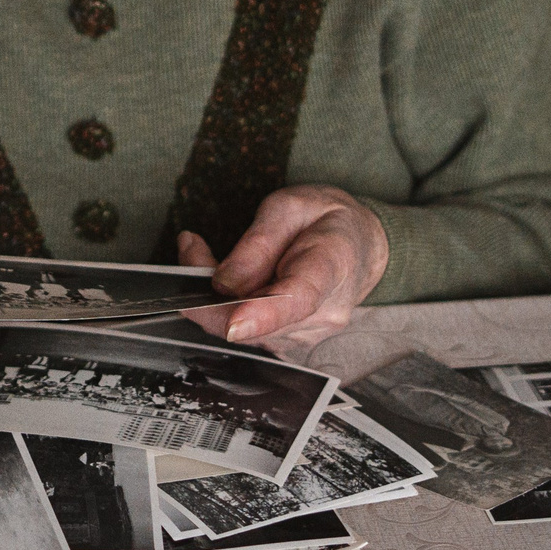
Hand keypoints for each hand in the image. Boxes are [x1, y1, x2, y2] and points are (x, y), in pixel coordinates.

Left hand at [177, 185, 388, 354]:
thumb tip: (222, 283)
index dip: (262, 315)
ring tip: (203, 254)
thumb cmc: (326, 221)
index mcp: (331, 266)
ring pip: (243, 331)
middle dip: (208, 291)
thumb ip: (257, 243)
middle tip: (190, 247)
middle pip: (256, 323)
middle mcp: (324, 312)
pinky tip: (224, 279)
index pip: (298, 299)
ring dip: (212, 299)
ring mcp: (309, 334)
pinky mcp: (290, 342)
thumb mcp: (290, 207)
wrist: (359, 247)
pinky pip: (247, 332)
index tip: (233, 324)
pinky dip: (224, 308)